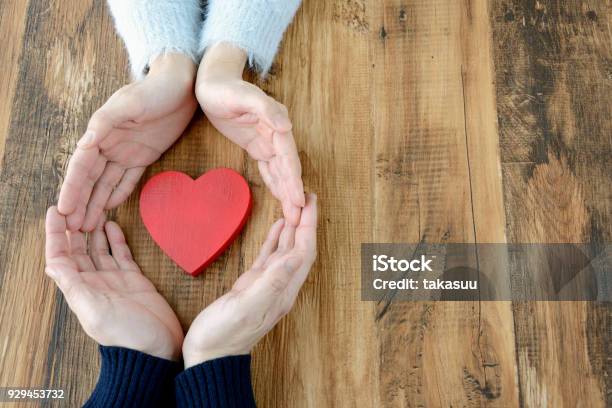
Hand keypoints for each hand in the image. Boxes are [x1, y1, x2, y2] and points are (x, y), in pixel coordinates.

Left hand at [44, 207, 183, 359]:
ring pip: (99, 249)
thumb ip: (73, 286)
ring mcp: (114, 280)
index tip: (56, 211)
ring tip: (94, 209)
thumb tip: (51, 265)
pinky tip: (113, 226)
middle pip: (78, 250)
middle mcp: (94, 283)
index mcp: (81, 289)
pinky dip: (116, 240)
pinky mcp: (134, 280)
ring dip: (94, 230)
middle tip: (76, 204)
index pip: (61, 257)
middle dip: (74, 227)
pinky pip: (121, 255)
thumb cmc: (126, 335)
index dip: (55, 234)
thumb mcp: (94, 310)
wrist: (157, 349)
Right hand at [58, 53, 196, 231]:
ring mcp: (126, 152)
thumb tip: (85, 142)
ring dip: (96, 203)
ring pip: (106, 183)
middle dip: (81, 203)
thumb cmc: (153, 90)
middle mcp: (109, 145)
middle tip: (73, 227)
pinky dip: (118, 193)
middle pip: (90, 179)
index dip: (72, 188)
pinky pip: (128, 179)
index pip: (81, 166)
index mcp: (100, 133)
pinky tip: (110, 208)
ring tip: (87, 225)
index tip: (63, 209)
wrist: (181, 86)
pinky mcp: (144, 156)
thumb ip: (106, 123)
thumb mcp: (129, 103)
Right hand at [182, 194, 316, 366]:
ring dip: (293, 228)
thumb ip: (272, 282)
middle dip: (305, 222)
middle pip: (299, 248)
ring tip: (296, 205)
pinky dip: (275, 240)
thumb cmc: (224, 336)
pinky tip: (278, 226)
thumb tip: (295, 255)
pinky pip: (268, 257)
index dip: (309, 226)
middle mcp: (279, 287)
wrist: (208, 357)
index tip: (311, 203)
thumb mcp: (247, 307)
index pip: (303, 252)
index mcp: (283, 291)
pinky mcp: (251, 286)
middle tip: (308, 197)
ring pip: (286, 250)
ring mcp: (266, 286)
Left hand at [196, 43, 304, 224]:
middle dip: (293, 192)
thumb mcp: (244, 96)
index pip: (288, 157)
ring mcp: (267, 140)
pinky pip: (268, 167)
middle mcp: (276, 133)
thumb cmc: (226, 87)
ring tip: (292, 214)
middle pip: (287, 168)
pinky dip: (275, 182)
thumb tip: (287, 126)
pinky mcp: (256, 145)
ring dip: (286, 192)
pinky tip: (281, 196)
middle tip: (297, 217)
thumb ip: (267, 109)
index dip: (294, 179)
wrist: (212, 82)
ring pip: (280, 171)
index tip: (298, 199)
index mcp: (277, 123)